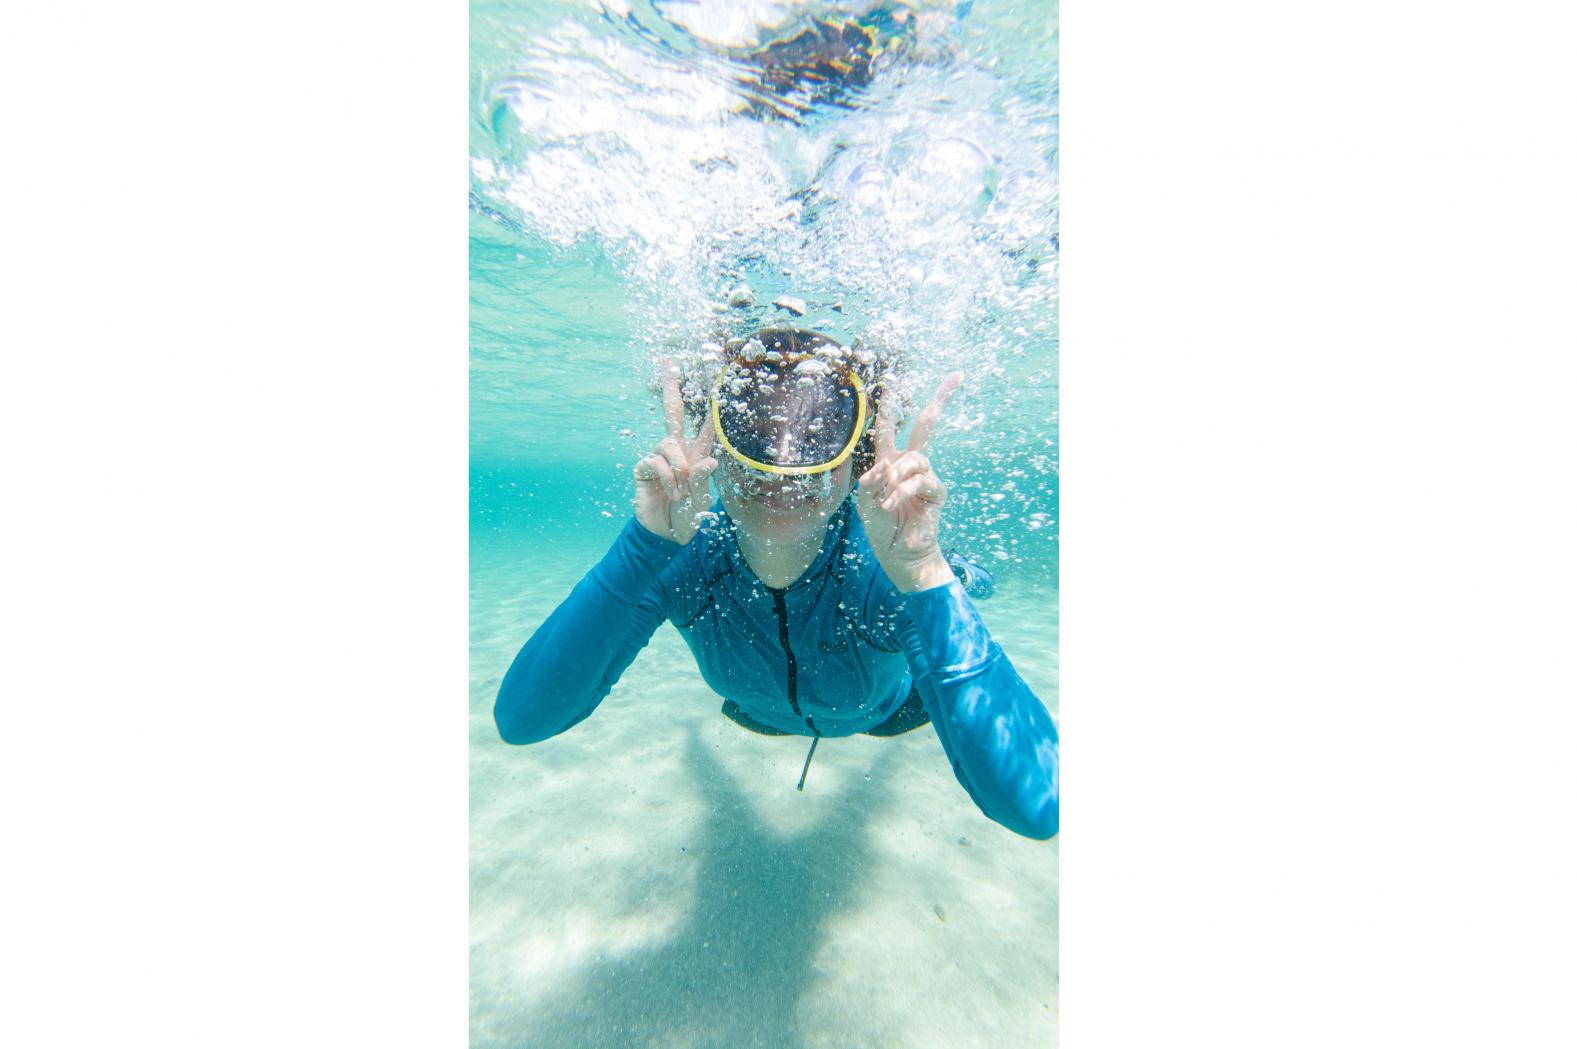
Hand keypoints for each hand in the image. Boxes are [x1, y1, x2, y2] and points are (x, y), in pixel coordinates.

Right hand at [633, 358, 719, 544]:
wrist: (666, 534)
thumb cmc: (689, 515)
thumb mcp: (703, 499)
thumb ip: (705, 480)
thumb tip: (711, 461)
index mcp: (699, 453)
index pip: (708, 422)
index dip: (712, 400)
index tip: (713, 372)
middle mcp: (679, 450)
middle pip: (674, 411)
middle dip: (671, 387)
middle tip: (667, 363)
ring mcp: (660, 457)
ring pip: (668, 443)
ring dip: (678, 468)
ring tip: (682, 490)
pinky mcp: (644, 467)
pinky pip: (655, 461)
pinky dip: (667, 478)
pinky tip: (670, 493)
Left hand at [856, 372, 961, 591]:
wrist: (899, 552)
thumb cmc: (881, 525)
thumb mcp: (865, 500)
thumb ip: (872, 480)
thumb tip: (887, 465)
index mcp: (889, 460)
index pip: (889, 427)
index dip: (891, 405)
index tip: (894, 381)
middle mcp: (910, 463)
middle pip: (927, 424)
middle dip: (941, 399)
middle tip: (957, 377)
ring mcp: (926, 475)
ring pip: (914, 458)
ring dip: (895, 477)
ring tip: (885, 500)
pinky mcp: (936, 491)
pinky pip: (919, 480)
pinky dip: (901, 491)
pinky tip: (890, 505)